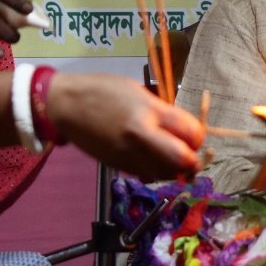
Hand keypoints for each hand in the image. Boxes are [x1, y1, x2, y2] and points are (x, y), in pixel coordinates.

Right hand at [45, 73, 202, 180]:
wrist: (67, 106)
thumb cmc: (103, 91)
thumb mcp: (139, 92)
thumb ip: (163, 112)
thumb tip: (184, 130)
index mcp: (149, 112)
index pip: (192, 134)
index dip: (199, 136)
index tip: (194, 134)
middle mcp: (141, 137)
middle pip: (183, 161)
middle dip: (192, 160)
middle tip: (189, 152)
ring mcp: (130, 156)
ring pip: (166, 174)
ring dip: (174, 168)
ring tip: (170, 155)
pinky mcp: (120, 167)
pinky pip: (147, 175)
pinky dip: (155, 170)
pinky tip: (150, 158)